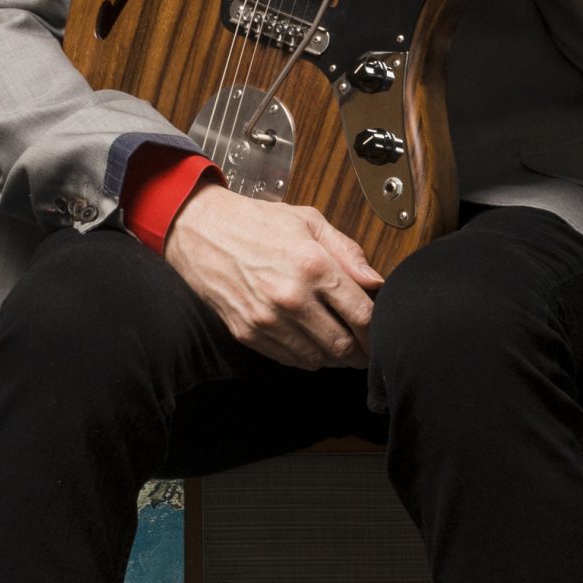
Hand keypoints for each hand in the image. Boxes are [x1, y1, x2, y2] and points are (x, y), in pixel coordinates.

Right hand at [164, 184, 381, 368]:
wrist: (201, 231)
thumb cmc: (256, 223)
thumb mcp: (309, 222)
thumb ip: (348, 252)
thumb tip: (375, 281)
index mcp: (313, 266)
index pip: (361, 315)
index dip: (378, 331)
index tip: (381, 332)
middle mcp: (292, 298)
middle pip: (343, 345)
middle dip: (361, 351)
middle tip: (367, 349)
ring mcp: (268, 320)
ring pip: (318, 358)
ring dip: (335, 358)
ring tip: (342, 348)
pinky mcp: (248, 333)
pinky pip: (290, 359)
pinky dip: (307, 357)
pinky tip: (313, 345)